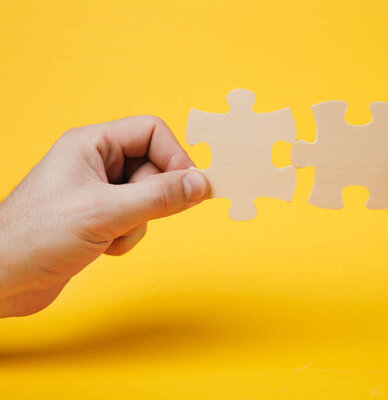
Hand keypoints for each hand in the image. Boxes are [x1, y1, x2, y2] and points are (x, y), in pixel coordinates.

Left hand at [0, 116, 208, 316]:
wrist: (1, 280)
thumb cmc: (36, 237)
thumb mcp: (106, 213)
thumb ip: (159, 196)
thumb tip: (200, 184)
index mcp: (91, 144)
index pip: (152, 131)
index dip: (175, 156)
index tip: (191, 187)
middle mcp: (95, 162)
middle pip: (154, 166)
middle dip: (153, 197)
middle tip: (137, 216)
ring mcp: (97, 191)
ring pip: (148, 197)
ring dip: (138, 222)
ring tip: (110, 234)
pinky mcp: (98, 218)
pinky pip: (135, 219)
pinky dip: (127, 237)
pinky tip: (102, 247)